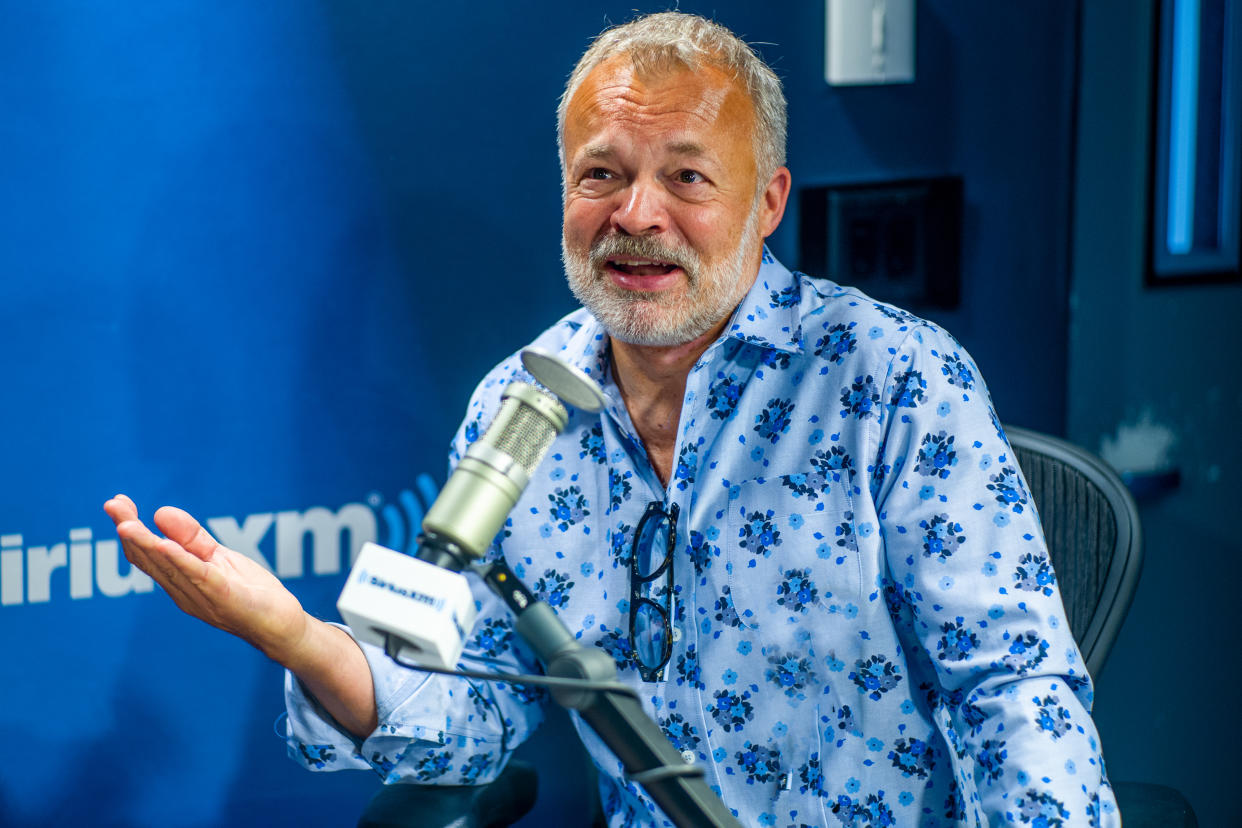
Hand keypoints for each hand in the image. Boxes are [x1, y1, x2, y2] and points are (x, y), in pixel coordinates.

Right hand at [104, 494, 309, 662]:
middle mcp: (182, 590)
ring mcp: (200, 596)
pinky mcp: (223, 598)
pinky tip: (165, 546)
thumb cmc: (249, 593)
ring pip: (168, 567)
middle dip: (130, 531)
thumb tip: (160, 512)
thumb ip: (192, 538)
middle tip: (112, 505)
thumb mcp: (218, 558)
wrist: (280, 625)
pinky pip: (199, 576)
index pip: (146, 553)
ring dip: (146, 545)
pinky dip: (181, 561)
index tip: (116, 503)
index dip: (130, 529)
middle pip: (149, 558)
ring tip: (127, 525)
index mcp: (179, 580)